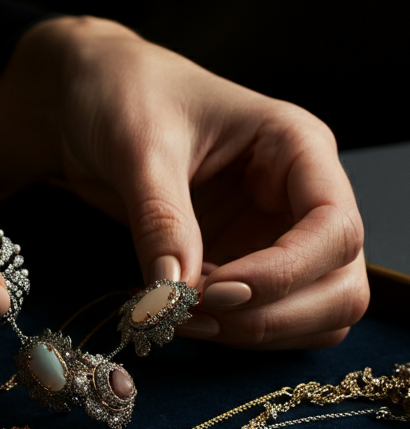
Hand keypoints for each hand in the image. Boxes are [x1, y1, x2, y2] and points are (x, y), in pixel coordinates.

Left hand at [0, 17, 368, 349]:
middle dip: (274, 315)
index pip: (336, 228)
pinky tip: (180, 317)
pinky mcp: (240, 263)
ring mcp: (273, 236)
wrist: (87, 100)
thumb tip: (172, 293)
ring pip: (315, 314)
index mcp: (296, 148)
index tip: (214, 289)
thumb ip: (161, 219)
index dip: (284, 274)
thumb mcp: (139, 148)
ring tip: (181, 319)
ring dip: (256, 334)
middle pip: (342, 284)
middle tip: (194, 314)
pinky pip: (267, 318)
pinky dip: (234, 333)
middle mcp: (298, 196)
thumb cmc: (123, 95)